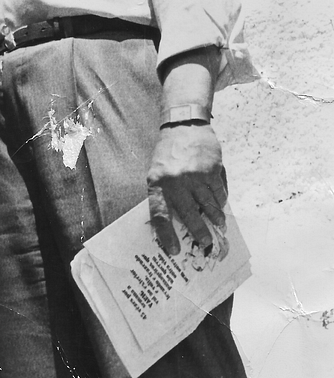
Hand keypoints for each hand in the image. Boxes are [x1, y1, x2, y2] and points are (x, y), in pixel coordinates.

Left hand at [146, 124, 226, 255]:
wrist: (183, 125)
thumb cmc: (168, 154)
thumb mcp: (156, 173)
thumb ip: (164, 195)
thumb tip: (176, 225)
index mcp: (156, 184)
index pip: (160, 216)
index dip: (167, 236)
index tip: (174, 251)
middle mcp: (175, 182)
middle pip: (189, 215)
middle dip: (199, 232)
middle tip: (206, 243)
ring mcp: (194, 176)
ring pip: (208, 206)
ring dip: (215, 218)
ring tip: (218, 225)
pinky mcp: (211, 170)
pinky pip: (219, 193)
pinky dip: (221, 201)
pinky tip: (221, 204)